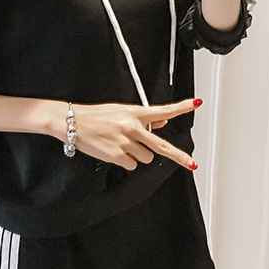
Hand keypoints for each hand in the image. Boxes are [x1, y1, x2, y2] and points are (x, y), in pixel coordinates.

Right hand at [61, 98, 201, 170]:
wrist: (72, 122)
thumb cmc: (95, 116)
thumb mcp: (120, 111)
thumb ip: (143, 118)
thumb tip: (162, 122)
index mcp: (135, 112)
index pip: (163, 110)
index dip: (181, 107)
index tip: (196, 104)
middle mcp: (133, 127)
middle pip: (162, 146)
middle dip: (179, 157)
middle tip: (192, 164)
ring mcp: (126, 142)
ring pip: (146, 157)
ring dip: (138, 154)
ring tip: (121, 144)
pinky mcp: (117, 156)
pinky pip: (131, 165)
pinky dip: (125, 162)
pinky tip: (114, 151)